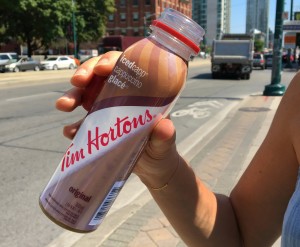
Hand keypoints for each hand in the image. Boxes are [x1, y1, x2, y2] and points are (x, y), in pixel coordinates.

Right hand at [56, 51, 179, 187]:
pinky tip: (69, 133)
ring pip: (85, 94)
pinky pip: (80, 122)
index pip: (125, 67)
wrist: (152, 169)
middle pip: (100, 75)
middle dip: (86, 74)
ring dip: (72, 96)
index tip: (103, 69)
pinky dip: (73, 125)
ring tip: (63, 105)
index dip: (111, 62)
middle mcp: (121, 96)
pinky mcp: (97, 126)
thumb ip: (165, 136)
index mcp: (140, 92)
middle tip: (77, 82)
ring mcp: (107, 110)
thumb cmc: (161, 149)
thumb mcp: (165, 143)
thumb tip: (163, 127)